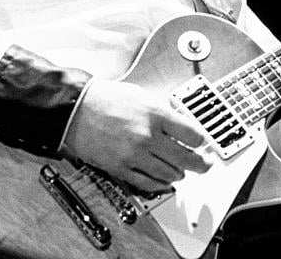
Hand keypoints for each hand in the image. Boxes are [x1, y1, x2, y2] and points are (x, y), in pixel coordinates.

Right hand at [61, 79, 211, 192]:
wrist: (76, 109)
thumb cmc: (105, 99)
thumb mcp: (141, 95)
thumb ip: (163, 112)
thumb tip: (181, 125)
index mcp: (155, 115)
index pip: (193, 136)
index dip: (202, 142)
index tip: (203, 144)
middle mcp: (147, 136)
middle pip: (187, 159)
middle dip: (201, 164)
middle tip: (204, 164)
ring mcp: (135, 155)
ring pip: (171, 174)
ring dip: (179, 173)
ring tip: (180, 168)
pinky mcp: (122, 169)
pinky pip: (149, 184)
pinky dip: (161, 184)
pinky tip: (164, 180)